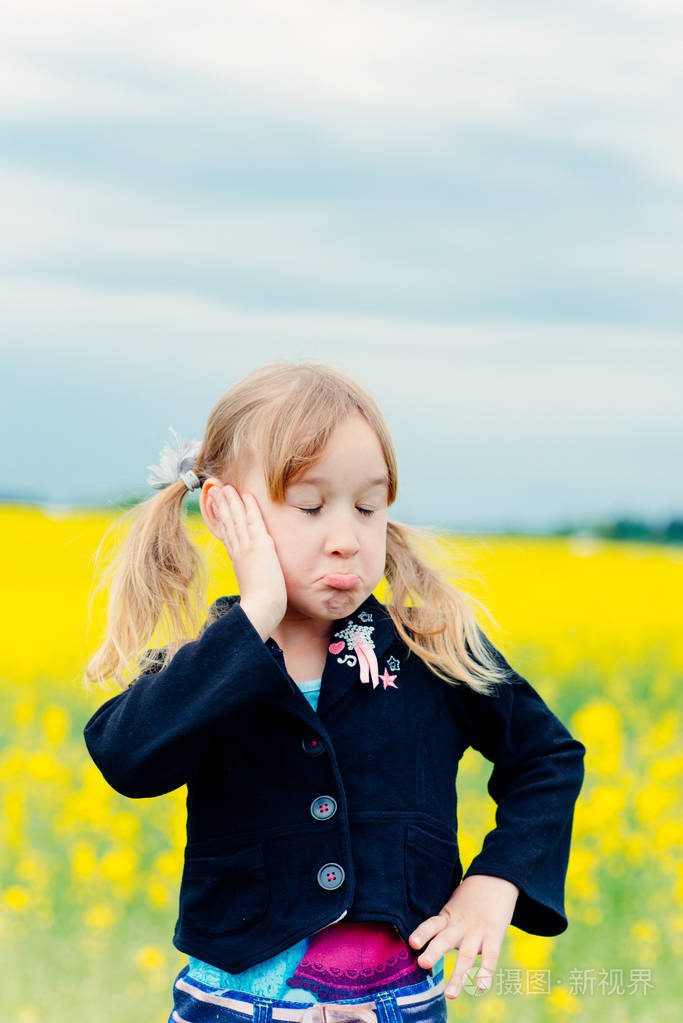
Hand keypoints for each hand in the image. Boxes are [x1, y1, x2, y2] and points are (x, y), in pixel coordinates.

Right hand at [202, 480, 286, 639]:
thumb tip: (249, 576)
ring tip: (224, 487)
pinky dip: (249, 508)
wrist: (260, 610)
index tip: (215, 507)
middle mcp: (239, 551)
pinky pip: (254, 522)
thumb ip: (249, 576)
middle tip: (214, 490)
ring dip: (230, 502)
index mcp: (237, 559)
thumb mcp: (251, 586)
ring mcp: (247, 547)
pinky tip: (246, 496)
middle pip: (227, 523)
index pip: (227, 534)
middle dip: (221, 506)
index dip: (220, 519)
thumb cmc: (259, 604)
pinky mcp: (259, 546)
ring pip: (237, 519)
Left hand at [408, 874, 518, 998]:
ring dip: (458, 975)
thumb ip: (443, 925)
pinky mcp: (494, 935)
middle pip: (445, 939)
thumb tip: (428, 948)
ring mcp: (477, 931)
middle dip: (434, 952)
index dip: (422, 933)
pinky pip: (490, 956)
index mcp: (448, 917)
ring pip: (466, 955)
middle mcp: (459, 925)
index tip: (412, 942)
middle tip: (423, 964)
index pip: (432, 924)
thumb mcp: (453, 907)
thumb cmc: (470, 899)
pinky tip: (481, 986)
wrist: (496, 880)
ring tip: (450, 995)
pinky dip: (485, 972)